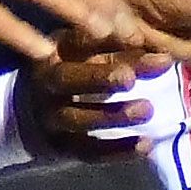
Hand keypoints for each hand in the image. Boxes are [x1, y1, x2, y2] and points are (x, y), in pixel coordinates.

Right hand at [15, 47, 166, 160]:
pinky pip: (88, 150)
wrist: (36, 110)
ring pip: (76, 118)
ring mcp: (50, 116)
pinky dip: (117, 150)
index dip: (104, 39)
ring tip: (147, 110)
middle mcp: (45, 82)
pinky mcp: (61, 145)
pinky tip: (145, 144)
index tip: (136, 39)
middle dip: (99, 78)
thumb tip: (154, 46)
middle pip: (67, 78)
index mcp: (55, 50)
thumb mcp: (92, 51)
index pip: (76, 41)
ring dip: (112, 115)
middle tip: (130, 78)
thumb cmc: (78, 69)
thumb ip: (120, 46)